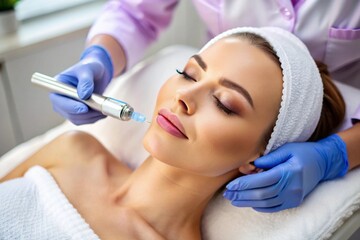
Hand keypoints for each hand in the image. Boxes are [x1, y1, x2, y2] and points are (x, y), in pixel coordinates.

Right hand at [50, 45, 112, 124]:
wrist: (97, 73)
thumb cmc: (90, 68)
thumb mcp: (88, 70)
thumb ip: (85, 81)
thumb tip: (83, 95)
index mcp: (58, 86)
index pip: (58, 101)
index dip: (70, 107)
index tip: (84, 108)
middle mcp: (60, 99)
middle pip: (68, 114)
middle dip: (85, 114)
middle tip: (99, 109)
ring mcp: (69, 108)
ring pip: (77, 120)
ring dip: (91, 117)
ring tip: (103, 109)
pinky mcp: (78, 113)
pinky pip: (85, 120)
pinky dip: (94, 118)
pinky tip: (102, 112)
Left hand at [223, 134, 347, 211]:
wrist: (324, 162)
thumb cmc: (302, 152)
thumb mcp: (284, 149)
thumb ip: (266, 159)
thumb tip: (246, 167)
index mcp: (287, 172)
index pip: (260, 181)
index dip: (243, 184)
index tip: (230, 186)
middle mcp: (291, 187)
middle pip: (261, 194)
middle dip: (242, 195)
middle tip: (228, 194)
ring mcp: (293, 196)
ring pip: (266, 203)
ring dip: (248, 202)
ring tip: (234, 200)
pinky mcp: (294, 201)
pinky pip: (274, 207)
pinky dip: (261, 206)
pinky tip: (250, 203)